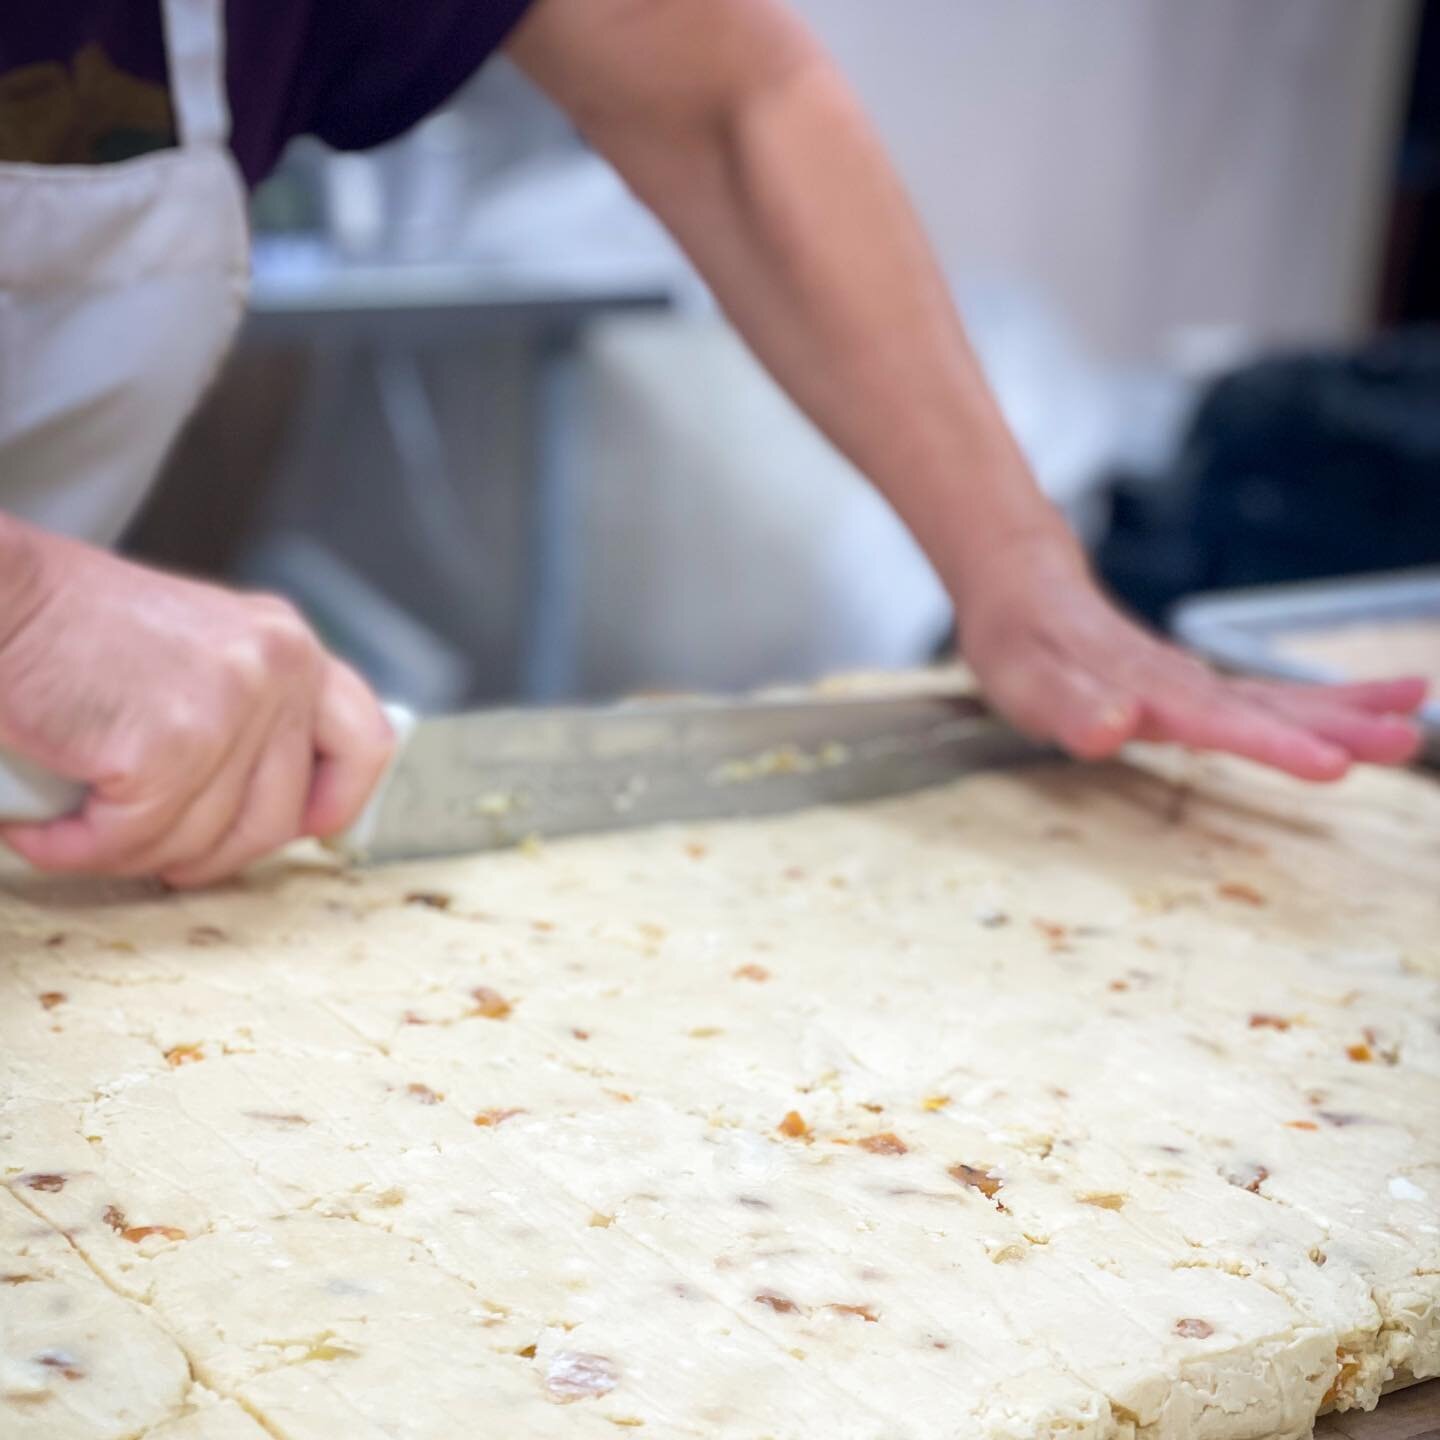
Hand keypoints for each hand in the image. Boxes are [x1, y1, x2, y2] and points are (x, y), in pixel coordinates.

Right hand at [0, 521, 393, 885]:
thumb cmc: (69, 629)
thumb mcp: (196, 653)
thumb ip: (247, 713)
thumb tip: (279, 811)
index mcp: (289, 647)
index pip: (364, 743)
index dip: (337, 803)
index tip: (303, 832)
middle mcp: (280, 670)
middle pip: (277, 819)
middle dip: (208, 855)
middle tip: (144, 848)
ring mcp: (233, 708)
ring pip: (201, 842)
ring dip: (127, 853)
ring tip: (72, 826)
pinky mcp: (172, 747)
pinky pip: (132, 841)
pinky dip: (75, 849)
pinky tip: (39, 827)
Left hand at [955, 533, 1426, 779]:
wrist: (1024, 591)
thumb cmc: (1020, 644)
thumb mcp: (1023, 680)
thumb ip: (1067, 706)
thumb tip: (1114, 729)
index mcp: (1139, 686)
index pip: (1213, 720)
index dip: (1269, 742)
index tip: (1330, 762)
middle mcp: (1178, 681)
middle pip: (1264, 704)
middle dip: (1334, 724)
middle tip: (1406, 741)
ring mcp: (1194, 680)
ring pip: (1278, 694)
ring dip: (1346, 707)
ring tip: (1415, 719)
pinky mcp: (1199, 686)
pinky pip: (1270, 693)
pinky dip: (1325, 696)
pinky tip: (1381, 702)